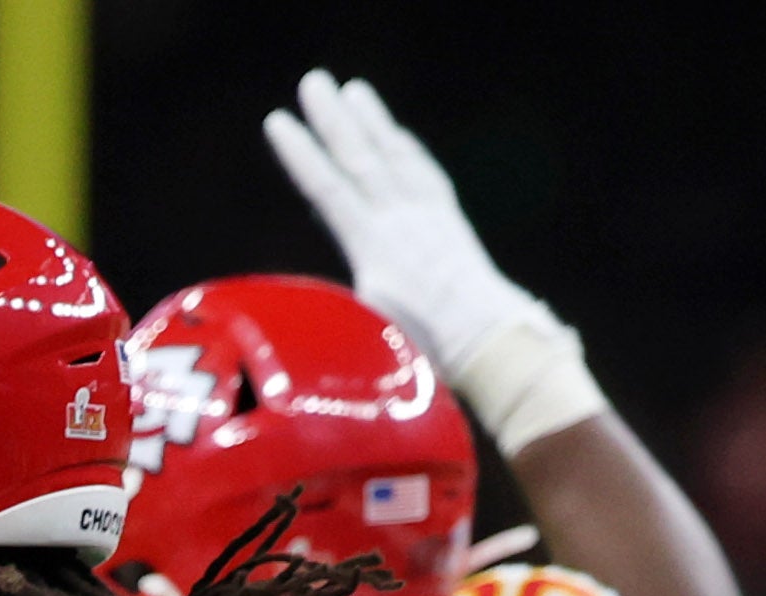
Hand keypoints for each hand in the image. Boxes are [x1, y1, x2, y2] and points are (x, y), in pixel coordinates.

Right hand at [264, 73, 539, 384]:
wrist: (487, 338)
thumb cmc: (424, 345)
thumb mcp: (368, 327)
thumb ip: (338, 303)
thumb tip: (302, 311)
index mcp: (373, 245)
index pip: (328, 189)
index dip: (301, 154)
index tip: (278, 121)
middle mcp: (400, 218)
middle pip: (360, 158)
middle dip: (334, 118)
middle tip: (314, 80)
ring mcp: (427, 213)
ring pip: (394, 155)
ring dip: (371, 121)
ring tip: (353, 89)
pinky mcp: (448, 219)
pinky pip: (423, 171)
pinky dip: (406, 148)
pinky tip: (394, 135)